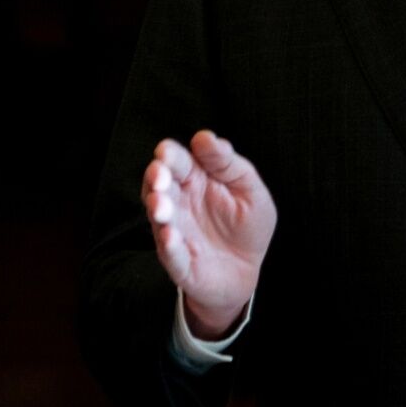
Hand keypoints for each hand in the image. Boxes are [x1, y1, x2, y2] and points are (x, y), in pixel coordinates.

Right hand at [141, 130, 277, 340]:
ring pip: (158, 216)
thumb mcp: (249, 188)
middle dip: (155, 178)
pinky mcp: (178, 261)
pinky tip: (171, 237)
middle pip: (158, 184)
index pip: (175, 159)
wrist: (247, 270)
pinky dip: (168, 245)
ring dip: (157, 209)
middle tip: (160, 176)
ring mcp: (174, 231)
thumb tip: (204, 136)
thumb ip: (228, 163)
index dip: (168, 154)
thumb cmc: (246, 224)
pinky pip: (169, 253)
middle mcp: (177, 202)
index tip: (165, 152)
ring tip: (162, 206)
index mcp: (193, 178)